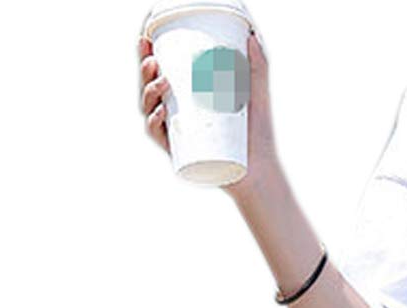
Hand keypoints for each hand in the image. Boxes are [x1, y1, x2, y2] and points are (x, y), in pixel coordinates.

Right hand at [137, 28, 281, 190]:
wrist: (262, 171)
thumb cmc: (258, 135)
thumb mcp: (257, 96)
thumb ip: (258, 67)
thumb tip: (252, 37)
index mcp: (188, 98)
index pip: (161, 73)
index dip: (147, 56)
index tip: (146, 38)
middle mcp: (179, 115)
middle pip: (150, 89)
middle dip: (144, 72)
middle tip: (152, 60)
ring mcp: (179, 135)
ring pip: (151, 111)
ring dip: (149, 94)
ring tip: (162, 83)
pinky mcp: (181, 154)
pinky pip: (160, 139)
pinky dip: (156, 125)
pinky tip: (160, 114)